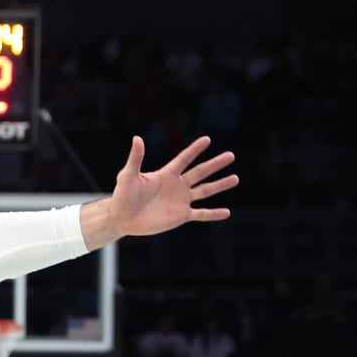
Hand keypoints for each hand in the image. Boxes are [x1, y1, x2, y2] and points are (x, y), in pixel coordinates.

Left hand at [105, 135, 236, 237]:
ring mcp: (180, 201)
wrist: (121, 218)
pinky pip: (201, 214)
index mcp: (166, 174)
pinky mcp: (180, 216)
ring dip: (220, 185)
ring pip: (205, 191)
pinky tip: (227, 212)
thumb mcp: (128, 175)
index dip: (195, 150)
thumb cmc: (122, 195)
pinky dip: (213, 214)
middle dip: (215, 164)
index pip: (184, 159)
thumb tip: (137, 138)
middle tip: (231, 155)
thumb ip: (135, 158)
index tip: (207, 139)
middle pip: (200, 172)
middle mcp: (177, 185)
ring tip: (235, 178)